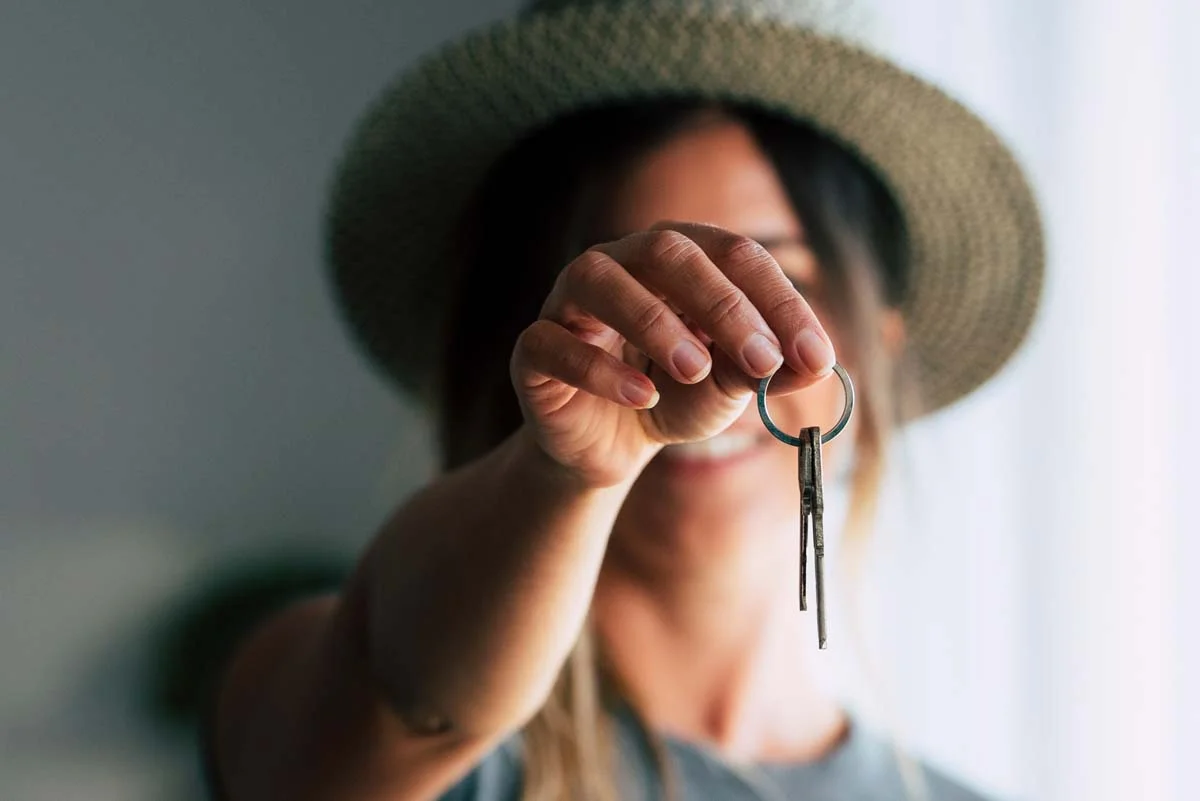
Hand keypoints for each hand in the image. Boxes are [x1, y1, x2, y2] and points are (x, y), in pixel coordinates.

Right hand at [510, 222, 835, 487]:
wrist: (609, 446)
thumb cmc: (674, 396)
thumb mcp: (729, 386)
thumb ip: (766, 369)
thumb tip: (816, 363)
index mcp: (678, 257)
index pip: (734, 255)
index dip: (778, 302)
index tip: (814, 355)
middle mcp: (620, 262)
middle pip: (668, 252)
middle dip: (722, 305)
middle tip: (762, 359)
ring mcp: (569, 301)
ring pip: (601, 280)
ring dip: (654, 322)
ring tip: (695, 370)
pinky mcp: (534, 348)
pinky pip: (554, 343)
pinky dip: (601, 370)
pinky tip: (643, 397)